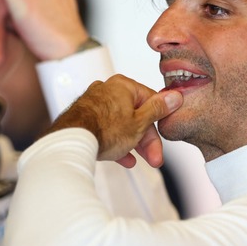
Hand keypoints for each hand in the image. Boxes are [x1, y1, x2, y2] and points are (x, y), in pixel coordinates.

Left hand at [46, 75, 182, 167]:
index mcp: (124, 86)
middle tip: (154, 158)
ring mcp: (94, 103)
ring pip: (120, 123)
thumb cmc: (105, 129)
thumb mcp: (140, 122)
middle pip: (135, 114)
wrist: (72, 140)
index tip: (165, 134)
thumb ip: (158, 110)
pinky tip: (122, 158)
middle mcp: (108, 90)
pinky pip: (105, 129)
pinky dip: (115, 142)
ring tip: (138, 160)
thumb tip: (174, 96)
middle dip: (146, 139)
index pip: (150, 101)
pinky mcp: (84, 117)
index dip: (160, 122)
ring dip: (132, 143)